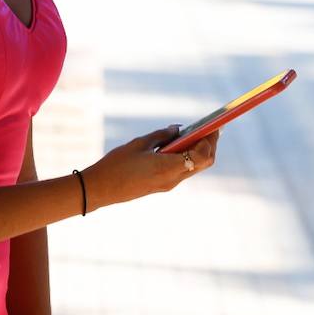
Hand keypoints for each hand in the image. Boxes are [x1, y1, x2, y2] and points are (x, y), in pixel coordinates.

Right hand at [81, 125, 219, 209]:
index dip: (210, 139)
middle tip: (211, 127)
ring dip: (200, 151)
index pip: (202, 154)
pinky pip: (182, 170)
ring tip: (198, 133)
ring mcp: (168, 184)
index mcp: (168, 167)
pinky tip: (182, 145)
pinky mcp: (162, 186)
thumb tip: (178, 128)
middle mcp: (172, 179)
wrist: (99, 190)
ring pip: (194, 167)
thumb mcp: (139, 144)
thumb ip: (162, 135)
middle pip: (203, 163)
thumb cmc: (116, 165)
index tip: (214, 124)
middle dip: (210, 144)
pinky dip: (188, 157)